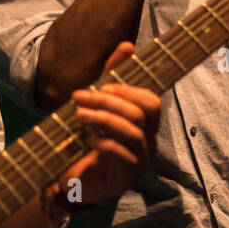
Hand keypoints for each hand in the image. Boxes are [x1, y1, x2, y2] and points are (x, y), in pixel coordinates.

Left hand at [56, 42, 159, 207]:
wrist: (76, 182)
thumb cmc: (90, 141)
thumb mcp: (98, 106)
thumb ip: (113, 77)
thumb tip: (128, 45)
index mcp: (146, 125)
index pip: (152, 101)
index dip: (128, 89)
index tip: (101, 85)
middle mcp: (149, 142)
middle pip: (142, 112)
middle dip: (109, 100)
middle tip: (79, 96)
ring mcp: (141, 160)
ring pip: (132, 131)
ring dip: (101, 118)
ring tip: (77, 115)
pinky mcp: (126, 176)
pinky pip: (120, 152)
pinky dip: (100, 141)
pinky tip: (84, 139)